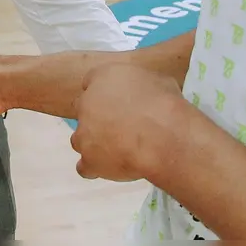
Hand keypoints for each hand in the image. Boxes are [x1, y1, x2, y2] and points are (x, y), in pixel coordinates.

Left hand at [71, 64, 187, 181]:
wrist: (162, 137)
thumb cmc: (165, 105)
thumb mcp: (159, 82)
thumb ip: (143, 86)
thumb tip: (149, 93)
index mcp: (102, 77)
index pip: (93, 81)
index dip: (106, 94)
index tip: (120, 102)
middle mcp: (86, 102)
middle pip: (83, 108)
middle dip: (97, 116)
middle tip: (119, 125)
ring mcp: (83, 133)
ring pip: (79, 138)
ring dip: (93, 143)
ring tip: (117, 149)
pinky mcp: (88, 159)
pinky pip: (84, 166)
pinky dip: (95, 168)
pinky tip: (110, 168)